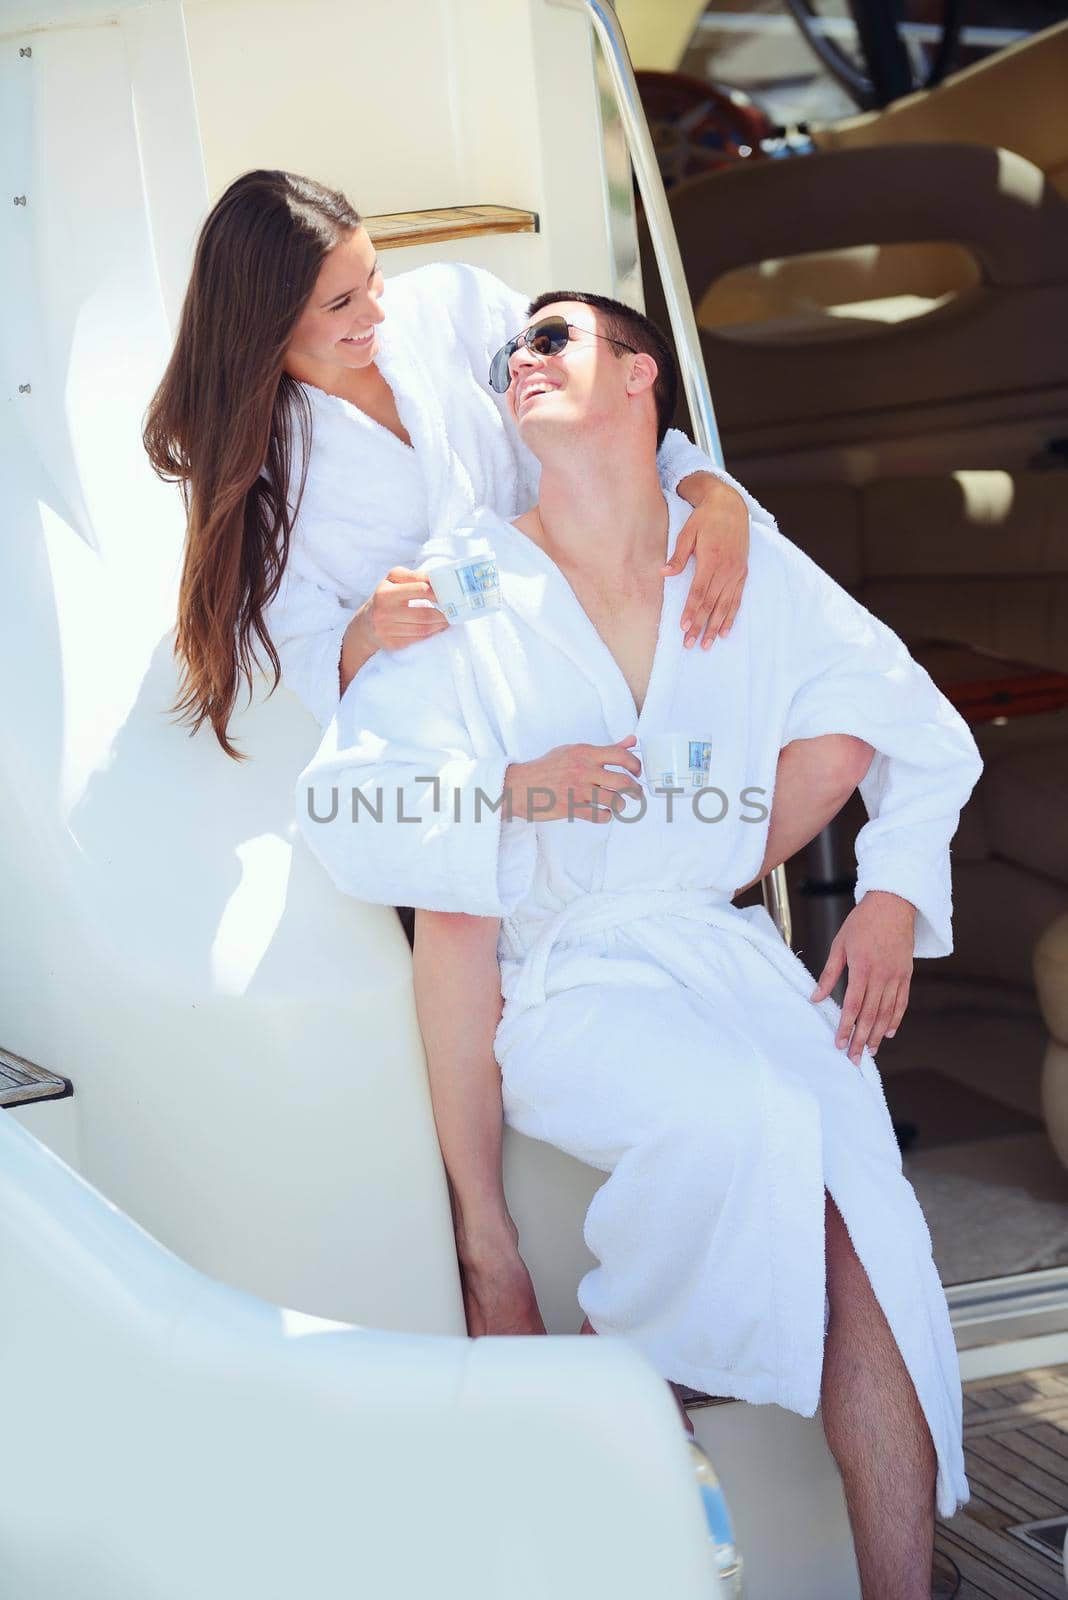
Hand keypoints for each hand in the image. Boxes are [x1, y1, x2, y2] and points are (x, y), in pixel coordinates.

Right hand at [358, 566, 449, 651]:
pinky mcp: (391, 644)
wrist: (365, 625)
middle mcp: (383, 612)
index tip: (449, 594)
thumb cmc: (385, 597)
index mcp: (386, 592)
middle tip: (453, 611)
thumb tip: (436, 579)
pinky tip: (436, 628)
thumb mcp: (393, 580)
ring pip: (423, 629)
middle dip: (443, 614)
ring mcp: (386, 630)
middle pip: (424, 614)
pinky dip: (431, 634)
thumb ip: (414, 576)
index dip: (438, 593)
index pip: (421, 590)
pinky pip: (417, 639)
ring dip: (440, 625)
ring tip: (447, 620)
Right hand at [504, 736, 642, 822]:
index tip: (637, 772)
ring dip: (621, 805)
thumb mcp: (574, 751)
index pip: (620, 755)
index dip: (635, 764)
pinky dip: (606, 817)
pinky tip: (603, 813)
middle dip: (635, 790)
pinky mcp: (570, 807)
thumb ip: (606, 748)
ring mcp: (576, 789)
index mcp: (584, 752)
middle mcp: (582, 769)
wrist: (519, 785)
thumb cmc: (547, 767)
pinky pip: (599, 816)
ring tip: (618, 805)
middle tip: (636, 794)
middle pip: (622, 781)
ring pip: (614, 800)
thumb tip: (632, 741)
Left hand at [664, 478, 748, 649]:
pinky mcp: (743, 572)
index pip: (699, 592)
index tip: (683, 627)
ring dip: (715, 626)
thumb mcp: (687, 533)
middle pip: (711, 603)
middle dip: (700, 625)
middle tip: (690, 644)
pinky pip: (737, 599)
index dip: (691, 611)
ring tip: (706, 644)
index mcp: (711, 559)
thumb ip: (678, 556)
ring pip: (725, 605)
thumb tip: (664, 573)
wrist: (730, 505)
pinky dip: (731, 616)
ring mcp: (737, 572)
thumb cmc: (705, 519)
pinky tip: (725, 631)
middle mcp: (727, 568)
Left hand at [809, 890, 915, 1065]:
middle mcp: (882, 976)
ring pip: (887, 1013)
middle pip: (870, 1015)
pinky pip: (902, 1002)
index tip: (839, 1044)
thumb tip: (816, 997)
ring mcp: (897, 976)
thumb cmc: (863, 922)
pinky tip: (889, 1032)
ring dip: (878, 1035)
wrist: (893, 905)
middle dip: (861, 1040)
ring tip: (870, 1052)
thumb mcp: (840, 944)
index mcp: (863, 968)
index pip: (853, 1006)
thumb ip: (829, 974)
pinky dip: (896, 1019)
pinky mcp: (906, 975)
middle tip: (854, 1058)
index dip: (846, 1028)